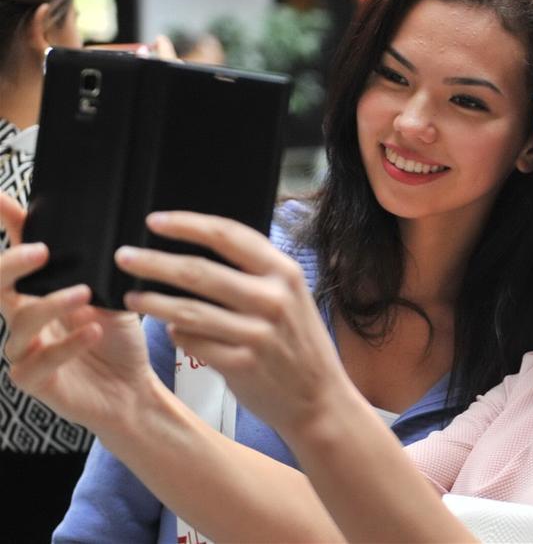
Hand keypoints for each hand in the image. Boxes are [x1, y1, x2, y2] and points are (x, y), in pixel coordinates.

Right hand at [0, 193, 151, 432]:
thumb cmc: (118, 341)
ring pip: (20, 322)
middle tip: (42, 250)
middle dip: (12, 264)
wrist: (132, 391)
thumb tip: (103, 231)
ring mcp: (24, 350)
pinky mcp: (33, 380)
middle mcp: (25, 318)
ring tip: (83, 293)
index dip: (8, 225)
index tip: (0, 198)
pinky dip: (67, 344)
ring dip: (51, 304)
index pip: (19, 257)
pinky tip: (92, 329)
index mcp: (40, 294)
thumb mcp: (115, 296)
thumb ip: (100, 270)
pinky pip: (39, 361)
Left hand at [116, 211, 347, 432]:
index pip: (228, 235)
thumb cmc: (299, 344)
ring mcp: (257, 334)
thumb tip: (200, 249)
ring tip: (131, 296)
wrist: (319, 398)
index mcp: (285, 273)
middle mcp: (273, 299)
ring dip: (153, 302)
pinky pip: (194, 344)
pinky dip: (178, 335)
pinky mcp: (242, 365)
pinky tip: (171, 331)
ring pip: (189, 311)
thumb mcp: (292, 297)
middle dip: (154, 262)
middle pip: (199, 271)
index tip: (154, 221)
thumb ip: (256, 273)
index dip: (187, 224)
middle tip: (125, 257)